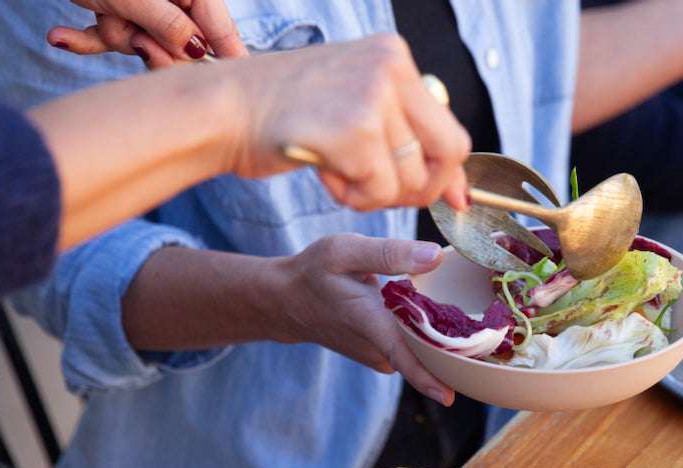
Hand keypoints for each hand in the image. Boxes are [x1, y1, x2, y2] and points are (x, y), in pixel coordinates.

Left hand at [49, 0, 247, 65]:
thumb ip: (167, 24)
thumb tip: (197, 52)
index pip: (219, 28)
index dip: (229, 56)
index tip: (236, 81)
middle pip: (180, 45)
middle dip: (151, 44)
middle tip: (136, 38)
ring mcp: (144, 6)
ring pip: (142, 44)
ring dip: (115, 34)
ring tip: (101, 10)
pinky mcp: (114, 10)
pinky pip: (107, 37)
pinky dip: (84, 38)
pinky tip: (59, 37)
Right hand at [225, 34, 470, 211]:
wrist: (222, 108)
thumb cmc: (281, 111)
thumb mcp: (351, 100)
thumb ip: (404, 132)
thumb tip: (459, 188)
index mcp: (394, 55)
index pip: (450, 126)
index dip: (449, 172)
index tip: (449, 198)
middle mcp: (391, 68)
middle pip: (446, 154)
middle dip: (421, 189)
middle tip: (383, 194)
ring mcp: (375, 97)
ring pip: (410, 179)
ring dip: (375, 194)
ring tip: (337, 171)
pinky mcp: (356, 132)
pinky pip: (378, 190)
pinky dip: (353, 196)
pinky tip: (325, 172)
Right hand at [273, 233, 455, 405]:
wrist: (289, 302)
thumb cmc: (315, 273)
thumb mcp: (344, 250)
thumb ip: (389, 253)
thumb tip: (434, 256)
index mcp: (369, 321)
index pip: (400, 354)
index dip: (424, 376)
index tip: (447, 396)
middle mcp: (378, 348)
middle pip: (425, 356)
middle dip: (459, 349)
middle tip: (495, 334)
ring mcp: (381, 357)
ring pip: (422, 352)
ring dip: (445, 339)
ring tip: (472, 319)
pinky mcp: (385, 358)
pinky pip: (415, 350)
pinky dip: (430, 337)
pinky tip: (440, 318)